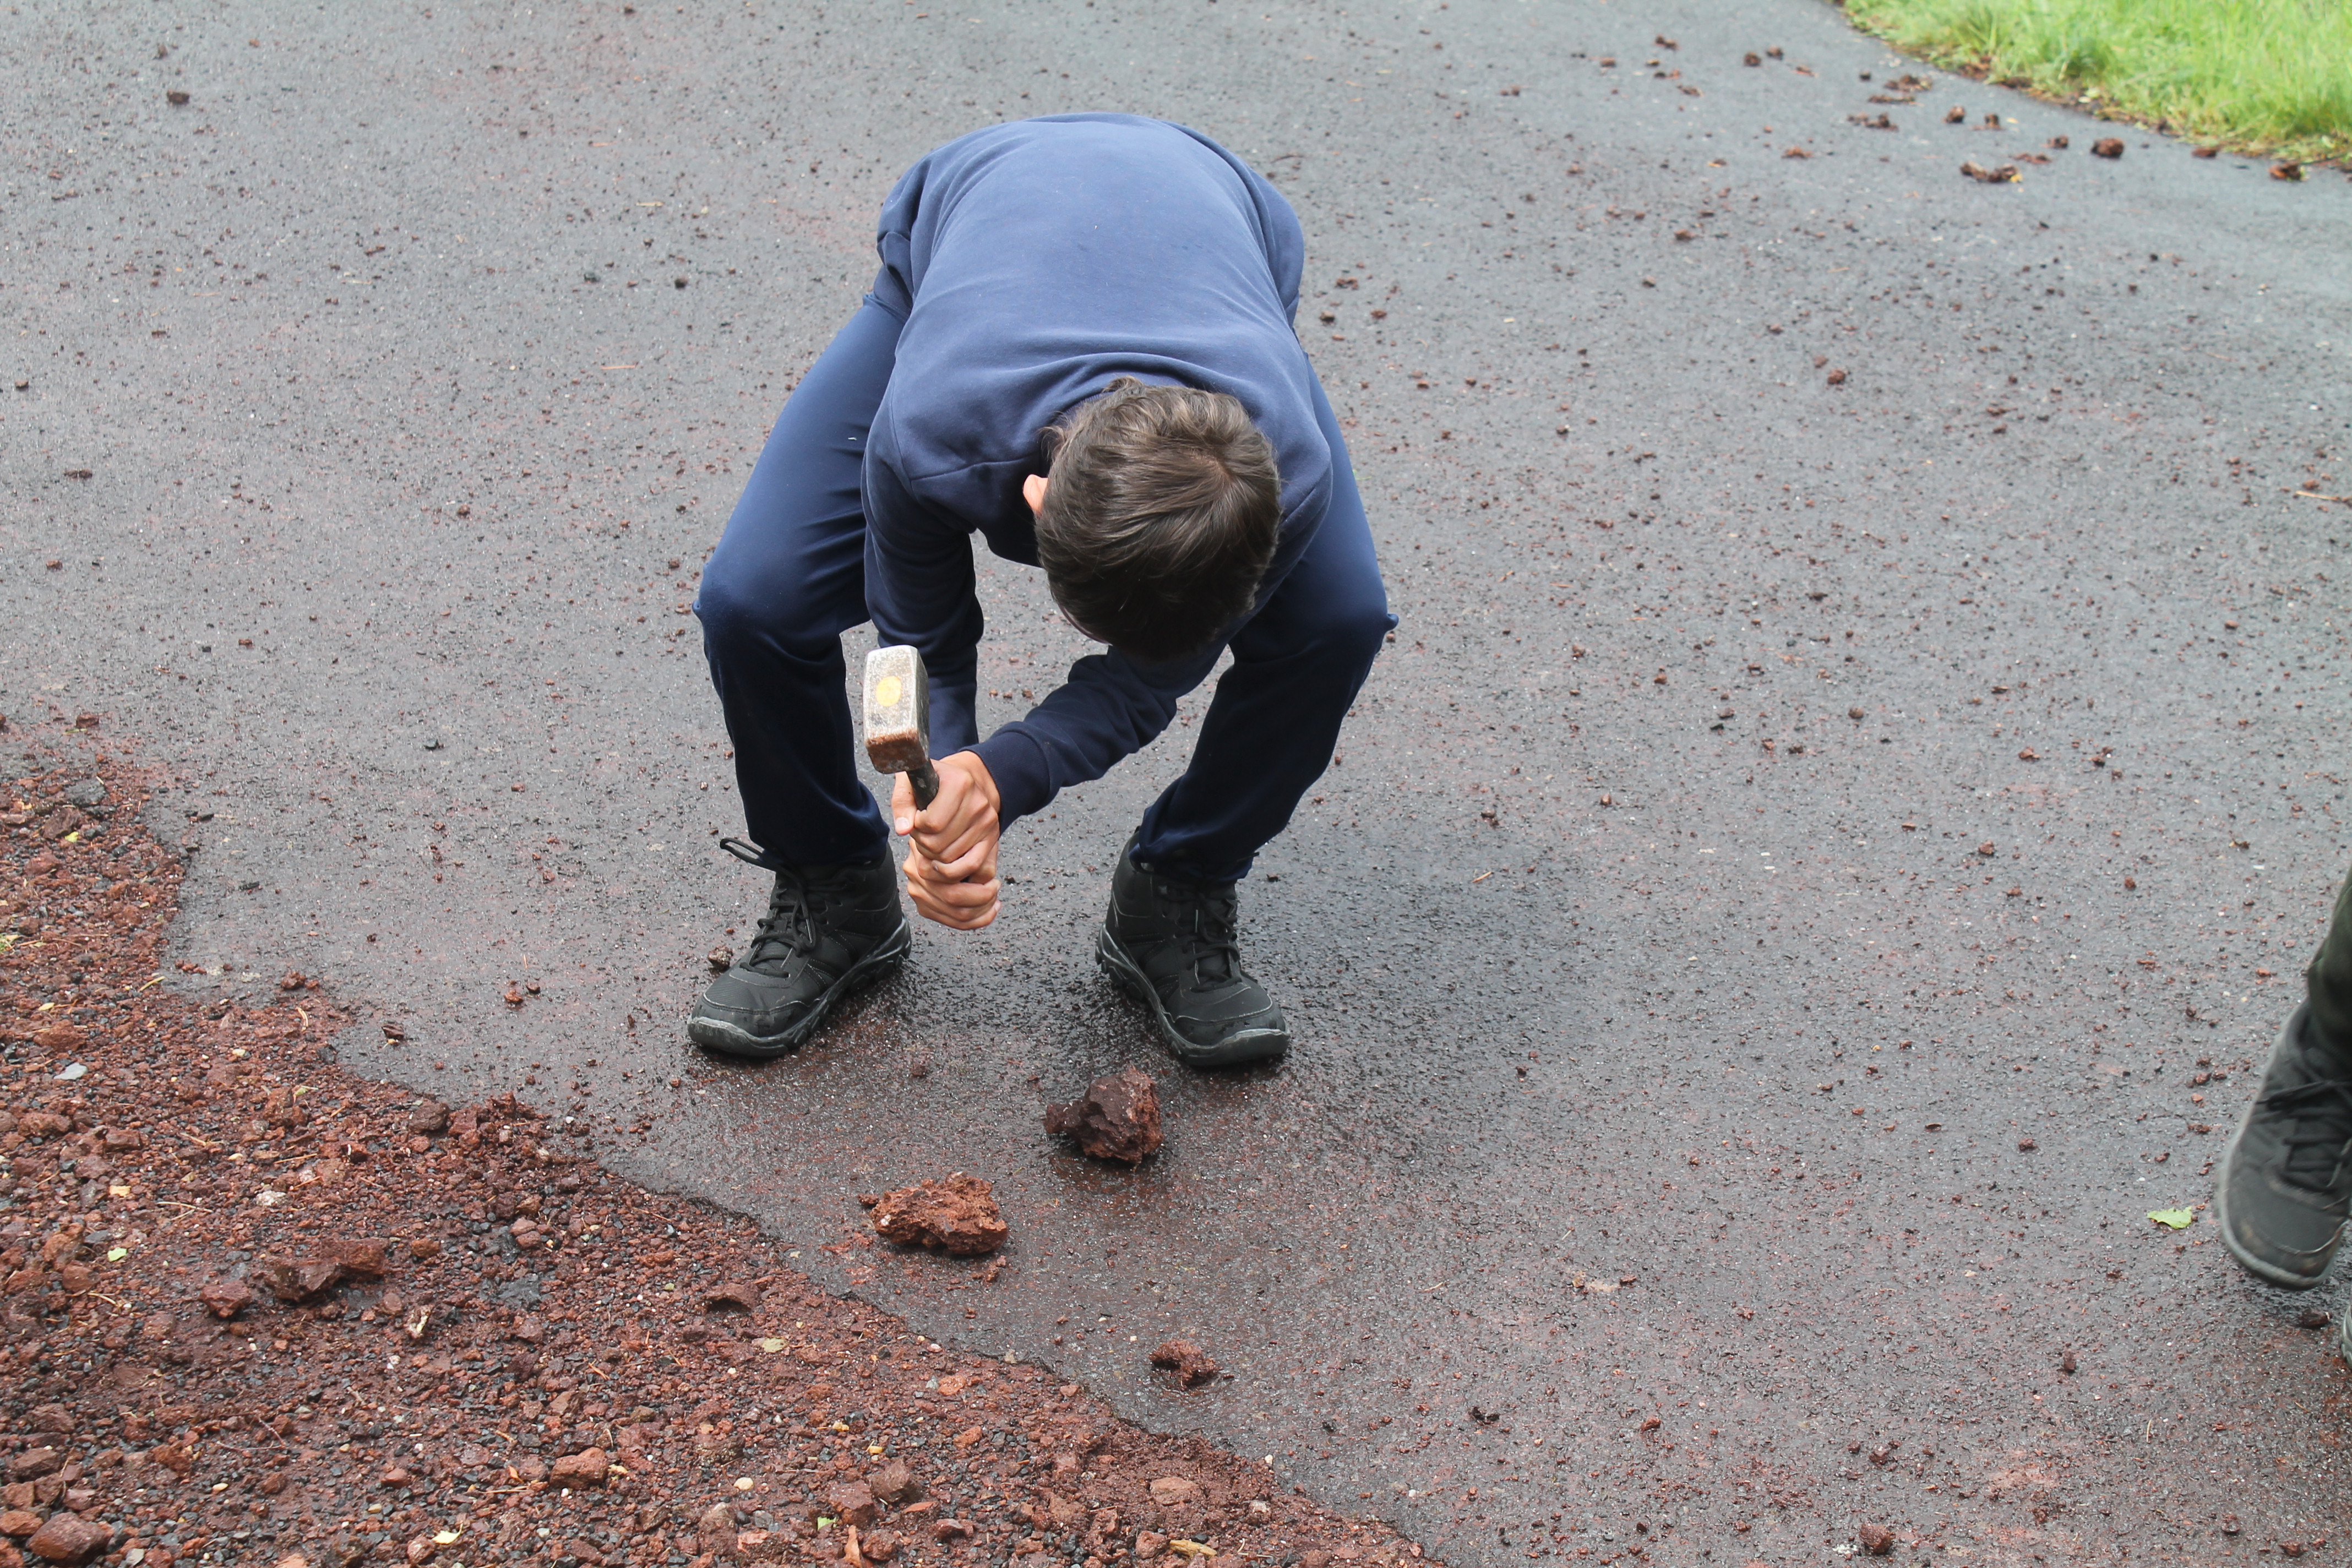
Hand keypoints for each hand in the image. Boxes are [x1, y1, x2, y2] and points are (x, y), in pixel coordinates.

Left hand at [893, 750, 1001, 929]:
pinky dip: (952, 870)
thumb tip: (903, 829)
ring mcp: (987, 821)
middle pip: (939, 844)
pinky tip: (941, 861)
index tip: (917, 819)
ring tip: (931, 841)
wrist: (969, 780)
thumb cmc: (935, 781)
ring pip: (950, 858)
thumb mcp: (911, 782)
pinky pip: (971, 865)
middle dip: (922, 843)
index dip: (917, 827)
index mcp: (958, 783)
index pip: (931, 823)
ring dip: (934, 856)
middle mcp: (978, 802)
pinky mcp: (992, 837)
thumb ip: (902, 803)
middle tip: (922, 833)